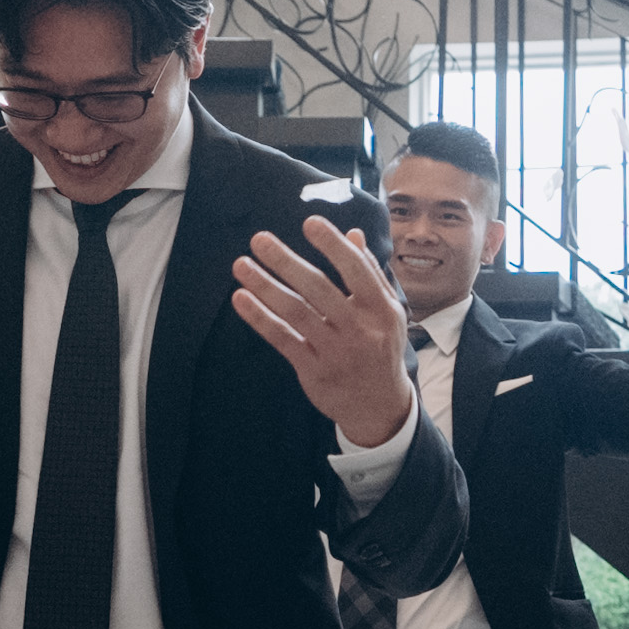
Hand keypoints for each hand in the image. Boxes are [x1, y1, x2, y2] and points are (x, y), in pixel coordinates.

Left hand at [235, 218, 414, 447]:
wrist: (379, 406)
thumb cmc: (380, 348)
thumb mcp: (388, 311)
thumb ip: (370, 273)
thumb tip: (353, 234)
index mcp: (381, 310)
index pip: (355, 270)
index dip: (333, 245)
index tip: (309, 223)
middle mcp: (359, 329)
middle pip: (319, 289)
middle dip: (286, 261)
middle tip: (260, 239)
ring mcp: (335, 351)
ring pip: (295, 312)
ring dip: (265, 286)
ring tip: (241, 265)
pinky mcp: (313, 370)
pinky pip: (282, 339)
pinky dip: (260, 318)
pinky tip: (242, 298)